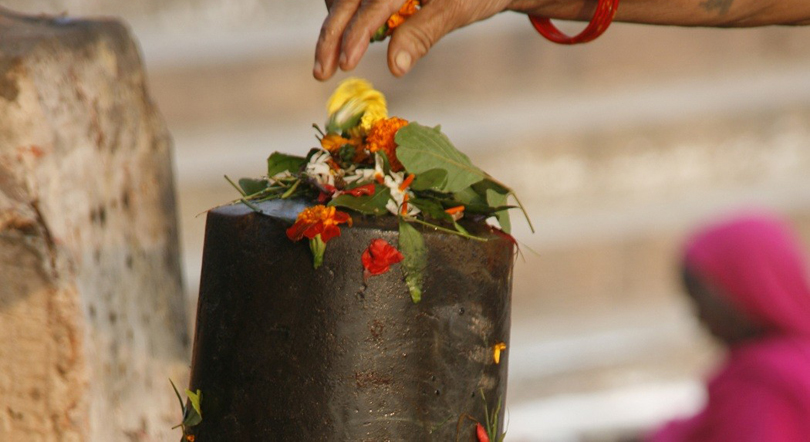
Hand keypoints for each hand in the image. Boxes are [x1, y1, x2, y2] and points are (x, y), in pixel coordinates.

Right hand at [313, 0, 519, 79]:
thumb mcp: (455, 10)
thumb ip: (421, 34)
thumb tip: (395, 67)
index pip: (371, 4)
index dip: (355, 35)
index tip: (345, 64)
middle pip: (347, 0)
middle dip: (331, 36)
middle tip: (321, 72)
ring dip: (334, 27)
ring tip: (330, 59)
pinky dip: (348, 17)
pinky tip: (349, 40)